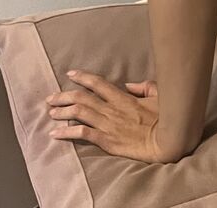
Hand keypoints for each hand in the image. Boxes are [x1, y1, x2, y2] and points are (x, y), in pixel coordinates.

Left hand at [45, 71, 178, 162]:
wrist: (166, 142)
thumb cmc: (166, 119)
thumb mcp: (159, 96)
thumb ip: (144, 87)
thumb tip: (130, 85)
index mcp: (123, 98)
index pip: (98, 83)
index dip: (82, 77)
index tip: (70, 74)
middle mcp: (112, 109)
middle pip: (82, 98)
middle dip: (63, 96)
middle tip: (51, 98)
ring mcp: (108, 125)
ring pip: (79, 113)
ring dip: (62, 112)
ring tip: (50, 113)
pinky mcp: (107, 140)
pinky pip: (82, 134)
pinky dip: (67, 132)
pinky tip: (55, 133)